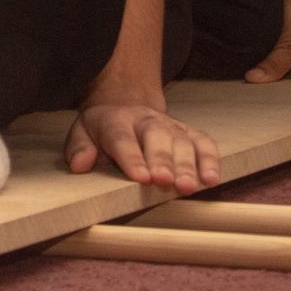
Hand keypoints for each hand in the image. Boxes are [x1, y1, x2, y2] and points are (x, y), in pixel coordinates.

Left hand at [65, 82, 220, 193]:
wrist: (126, 103)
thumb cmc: (103, 128)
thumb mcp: (82, 132)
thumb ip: (79, 147)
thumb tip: (80, 165)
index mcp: (115, 120)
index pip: (121, 138)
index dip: (131, 157)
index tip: (140, 177)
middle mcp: (145, 119)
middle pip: (156, 137)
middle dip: (161, 160)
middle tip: (165, 182)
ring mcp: (170, 124)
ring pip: (181, 141)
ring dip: (187, 165)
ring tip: (187, 187)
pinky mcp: (189, 132)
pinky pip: (203, 143)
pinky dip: (210, 159)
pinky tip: (211, 179)